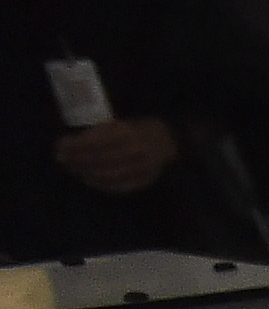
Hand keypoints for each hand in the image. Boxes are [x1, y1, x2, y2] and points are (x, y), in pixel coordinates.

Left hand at [53, 117, 178, 194]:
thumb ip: (99, 132)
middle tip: (61, 158)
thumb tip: (71, 142)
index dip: (76, 146)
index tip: (59, 146)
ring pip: (107, 174)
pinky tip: (87, 178)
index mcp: (128, 132)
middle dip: (77, 160)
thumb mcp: (118, 122)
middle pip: (99, 159)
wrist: (168, 140)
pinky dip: (100, 184)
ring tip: (71, 168)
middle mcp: (136, 151)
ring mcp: (142, 168)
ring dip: (85, 172)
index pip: (96, 142)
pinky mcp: (144, 180)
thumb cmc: (137, 128)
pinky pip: (119, 186)